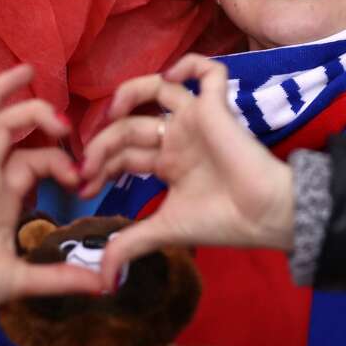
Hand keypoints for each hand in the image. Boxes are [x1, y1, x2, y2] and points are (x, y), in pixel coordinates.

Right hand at [0, 65, 101, 337]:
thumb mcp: (22, 280)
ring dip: (1, 91)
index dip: (59, 160)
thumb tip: (104, 285)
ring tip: (25, 69)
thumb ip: (60, 277)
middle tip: (63, 116)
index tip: (80, 180)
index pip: (35, 159)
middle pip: (9, 127)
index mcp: (1, 196)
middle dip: (36, 110)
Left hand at [79, 53, 294, 287]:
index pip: (123, 154)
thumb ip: (130, 245)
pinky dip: (190, 65)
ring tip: (111, 111)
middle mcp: (178, 138)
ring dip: (128, 94)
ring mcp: (197, 119)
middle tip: (86, 169)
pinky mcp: (216, 106)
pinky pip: (208, 71)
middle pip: (129, 128)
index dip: (98, 166)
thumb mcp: (165, 231)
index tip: (81, 188)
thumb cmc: (222, 222)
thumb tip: (102, 280)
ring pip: (158, 88)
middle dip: (101, 147)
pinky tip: (171, 77)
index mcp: (168, 162)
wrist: (263, 216)